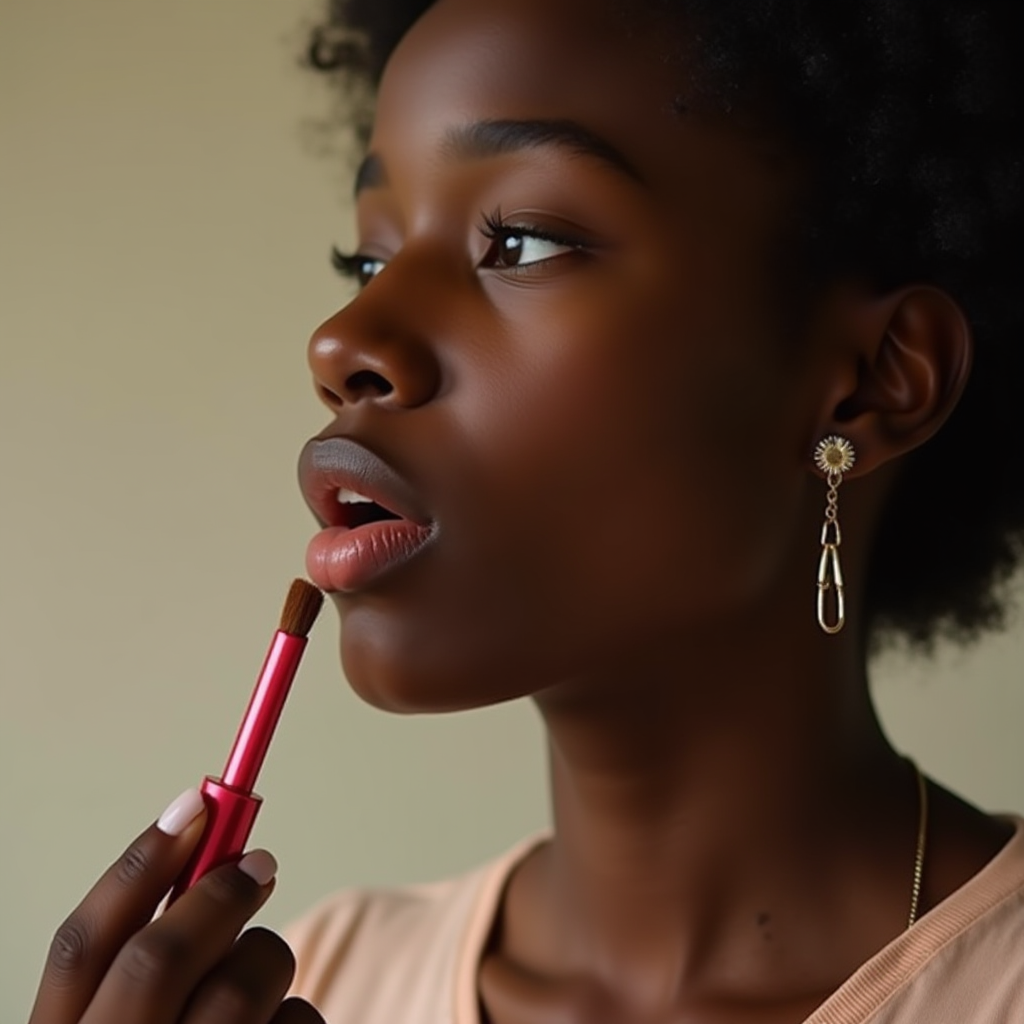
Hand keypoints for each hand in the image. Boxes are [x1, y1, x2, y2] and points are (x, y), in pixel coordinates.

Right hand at [28, 788, 323, 1023]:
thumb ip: (144, 970)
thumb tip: (213, 862)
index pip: (81, 946)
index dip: (140, 863)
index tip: (195, 799)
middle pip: (158, 959)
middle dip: (219, 895)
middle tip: (261, 863)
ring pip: (245, 985)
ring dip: (269, 960)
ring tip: (265, 977)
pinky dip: (302, 1016)